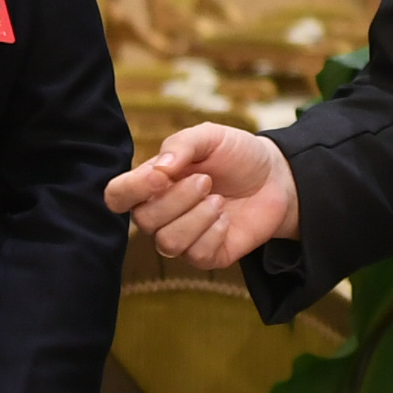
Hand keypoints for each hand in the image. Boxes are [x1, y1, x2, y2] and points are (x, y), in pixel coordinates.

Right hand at [106, 123, 299, 267]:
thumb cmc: (236, 155)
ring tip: (218, 200)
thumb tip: (159, 169)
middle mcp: (160, 213)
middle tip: (206, 181)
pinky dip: (214, 233)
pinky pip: (196, 255)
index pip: (117, 196)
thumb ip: (181, 145)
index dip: (132, 189)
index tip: (161, 176)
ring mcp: (182, 237)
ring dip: (197, 218)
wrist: (276, 177)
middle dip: (178, 199)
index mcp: (152, 183)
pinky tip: (225, 218)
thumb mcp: (210, 136)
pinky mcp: (206, 256)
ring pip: (167, 243)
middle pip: (144, 220)